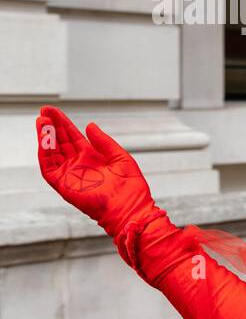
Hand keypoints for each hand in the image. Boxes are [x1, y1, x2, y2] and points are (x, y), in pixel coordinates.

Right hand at [35, 105, 154, 234]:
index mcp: (92, 158)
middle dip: (52, 126)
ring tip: (42, 121)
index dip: (63, 124)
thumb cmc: (131, 187)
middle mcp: (78, 165)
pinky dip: (44, 153)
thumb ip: (104, 142)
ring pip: (52, 153)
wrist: (131, 208)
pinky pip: (48, 168)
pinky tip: (44, 139)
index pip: (72, 137)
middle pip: (60, 142)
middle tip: (44, 110)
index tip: (52, 110)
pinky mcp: (63, 186)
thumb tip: (89, 125)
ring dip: (45, 137)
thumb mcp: (120, 157)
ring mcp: (69, 175)